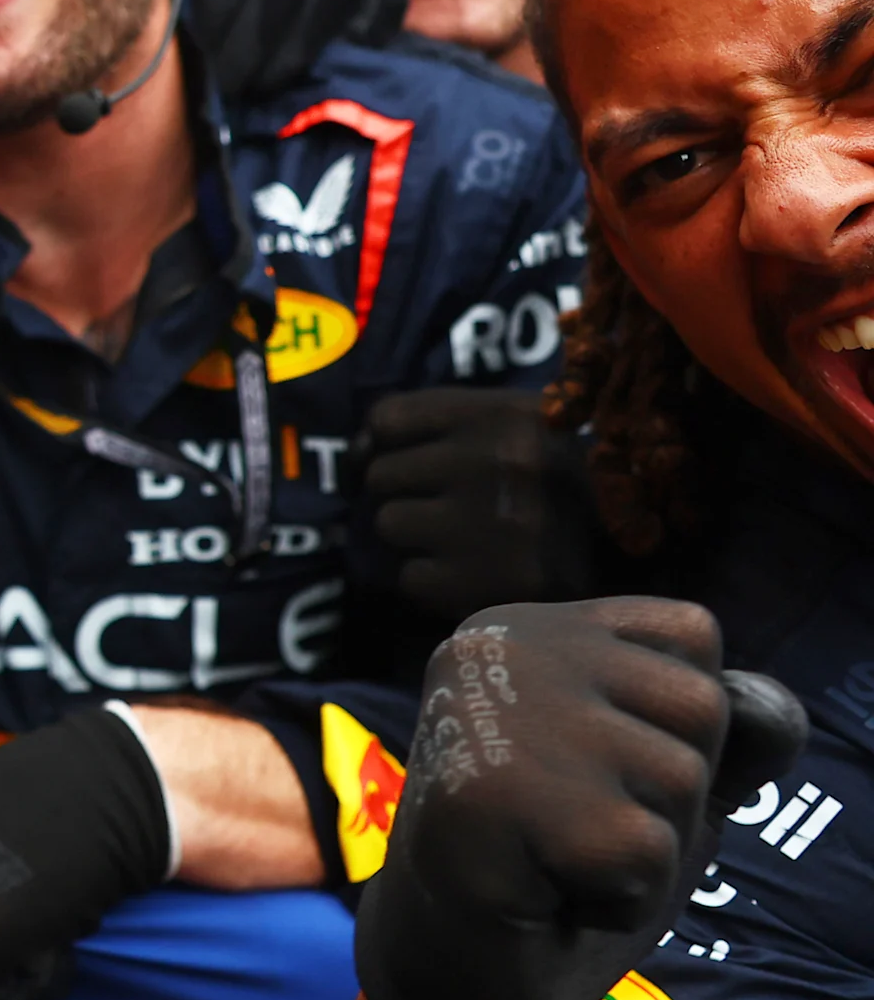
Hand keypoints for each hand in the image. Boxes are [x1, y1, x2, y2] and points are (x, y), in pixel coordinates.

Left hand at [355, 388, 596, 629]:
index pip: (387, 420)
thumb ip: (444, 426)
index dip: (376, 445)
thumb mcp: (520, 430)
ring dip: (413, 539)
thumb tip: (358, 450)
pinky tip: (471, 577)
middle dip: (401, 494)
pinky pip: (409, 578)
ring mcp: (486, 525)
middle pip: (381, 474)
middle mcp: (493, 462)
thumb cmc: (560, 487)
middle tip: (440, 511)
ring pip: (388, 524)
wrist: (642, 556)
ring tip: (461, 544)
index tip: (387, 464)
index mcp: (502, 415)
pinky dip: (430, 583)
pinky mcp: (482, 584)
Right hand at [357, 600, 804, 999]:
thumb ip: (733, 728)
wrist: (460, 972)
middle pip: (699, 705)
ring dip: (646, 853)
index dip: (677, 728)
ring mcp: (485, 716)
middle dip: (670, 795)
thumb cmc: (563, 865)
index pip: (692, 637)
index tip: (594, 774)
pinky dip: (617, 899)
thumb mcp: (665, 778)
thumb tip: (767, 716)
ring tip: (559, 864)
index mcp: (528, 625)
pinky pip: (641, 850)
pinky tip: (545, 897)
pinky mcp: (485, 798)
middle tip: (576, 830)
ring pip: (681, 777)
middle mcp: (496, 647)